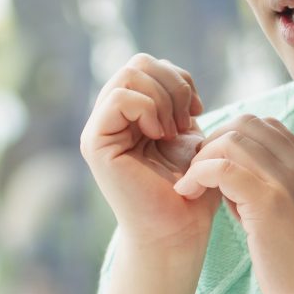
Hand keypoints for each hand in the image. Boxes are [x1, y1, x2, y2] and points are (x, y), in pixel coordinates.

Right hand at [79, 54, 221, 257]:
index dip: (178, 79)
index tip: (197, 111)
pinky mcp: (95, 143)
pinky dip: (149, 109)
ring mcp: (99, 130)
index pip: (148, 66)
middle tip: (187, 119)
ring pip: (129, 74)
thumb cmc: (190, 190)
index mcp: (129, 115)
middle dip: (173, 84)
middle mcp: (109, 119)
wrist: (178, 230)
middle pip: (137, 63)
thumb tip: (177, 77)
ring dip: (163, 97)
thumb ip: (177, 104)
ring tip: (174, 130)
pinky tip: (162, 135)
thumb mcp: (188, 136)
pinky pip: (120, 99)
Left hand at [170, 115, 293, 293]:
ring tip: (192, 186)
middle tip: (197, 174)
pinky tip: (187, 194)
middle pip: (246, 123)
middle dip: (214, 142)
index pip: (266, 127)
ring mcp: (290, 181)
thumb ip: (270, 196)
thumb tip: (231, 186)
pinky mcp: (271, 202)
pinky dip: (197, 174)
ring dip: (202, 158)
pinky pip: (221, 167)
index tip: (214, 169)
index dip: (232, 140)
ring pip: (232, 139)